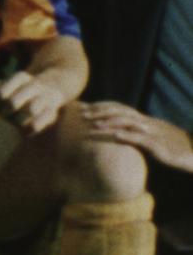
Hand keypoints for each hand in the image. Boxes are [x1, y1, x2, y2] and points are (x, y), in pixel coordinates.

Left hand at [0, 67, 68, 135]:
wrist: (53, 87)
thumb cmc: (21, 91)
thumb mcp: (6, 86)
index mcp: (21, 77)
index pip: (0, 93)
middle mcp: (34, 86)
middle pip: (13, 102)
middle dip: (5, 112)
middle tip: (5, 114)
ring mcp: (45, 98)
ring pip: (30, 110)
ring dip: (17, 121)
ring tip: (15, 123)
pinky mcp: (52, 112)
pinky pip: (38, 124)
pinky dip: (28, 130)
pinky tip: (24, 131)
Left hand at [78, 102, 192, 174]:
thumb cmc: (172, 147)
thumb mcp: (151, 138)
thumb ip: (135, 134)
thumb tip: (116, 134)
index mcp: (145, 120)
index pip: (120, 108)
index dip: (102, 106)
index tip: (86, 108)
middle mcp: (147, 123)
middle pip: (121, 111)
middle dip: (101, 111)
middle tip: (83, 114)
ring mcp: (153, 133)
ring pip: (129, 123)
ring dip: (110, 122)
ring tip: (94, 124)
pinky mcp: (159, 146)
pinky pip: (142, 139)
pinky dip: (128, 135)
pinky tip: (116, 135)